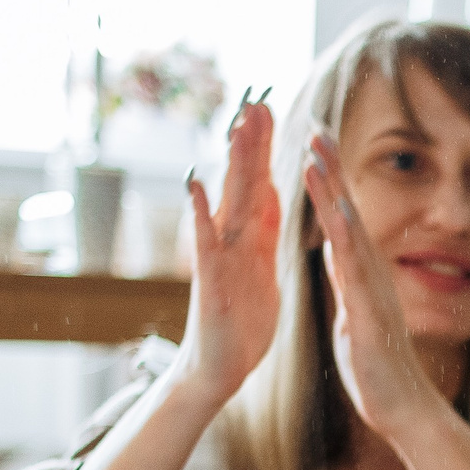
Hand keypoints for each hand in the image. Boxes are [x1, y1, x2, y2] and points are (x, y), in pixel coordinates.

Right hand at [173, 97, 282, 400]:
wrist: (220, 369)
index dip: (268, 151)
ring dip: (232, 164)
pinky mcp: (210, 280)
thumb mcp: (263, 273)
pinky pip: (204, 243)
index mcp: (253, 241)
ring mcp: (219, 257)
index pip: (262, 186)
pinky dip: (200, 213)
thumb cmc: (242, 325)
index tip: (271, 113)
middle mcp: (233, 241)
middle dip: (252, 144)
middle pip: (244, 184)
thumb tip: (272, 204)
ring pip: (227, 202)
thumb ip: (265, 236)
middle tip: (257, 100)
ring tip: (236, 126)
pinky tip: (197, 185)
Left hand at [305, 132, 442, 435]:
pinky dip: (345, 239)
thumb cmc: (376, 368)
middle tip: (316, 127)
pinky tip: (336, 214)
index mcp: (359, 276)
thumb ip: (347, 281)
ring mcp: (372, 291)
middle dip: (332, 169)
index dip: (327, 182)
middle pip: (347, 213)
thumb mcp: (354, 315)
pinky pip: (355, 270)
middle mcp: (370, 275)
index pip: (340, 220)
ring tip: (317, 156)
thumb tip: (337, 254)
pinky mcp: (369, 312)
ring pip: (350, 232)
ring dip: (335, 192)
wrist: (402, 407)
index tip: (313, 145)